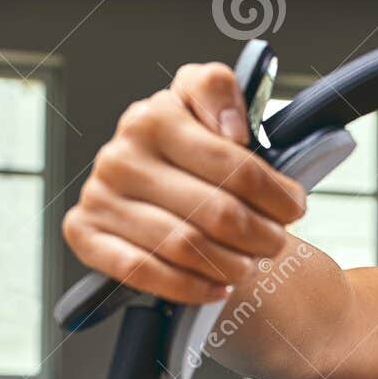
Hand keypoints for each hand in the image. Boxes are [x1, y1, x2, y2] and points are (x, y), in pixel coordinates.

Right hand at [63, 62, 306, 304]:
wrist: (144, 182)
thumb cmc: (187, 151)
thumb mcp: (206, 103)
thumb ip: (220, 92)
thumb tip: (233, 131)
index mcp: (156, 116)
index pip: (234, 164)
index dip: (274, 193)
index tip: (292, 206)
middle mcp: (122, 154)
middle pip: (216, 210)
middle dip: (260, 235)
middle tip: (276, 243)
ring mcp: (100, 195)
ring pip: (185, 245)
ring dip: (230, 265)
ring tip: (249, 266)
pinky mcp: (85, 233)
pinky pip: (143, 271)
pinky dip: (188, 286)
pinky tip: (215, 287)